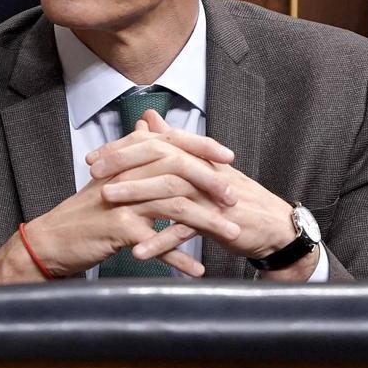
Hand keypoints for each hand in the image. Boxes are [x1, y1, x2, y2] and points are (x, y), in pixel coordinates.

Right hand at [0, 118, 239, 283]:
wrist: (51, 241)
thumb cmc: (85, 213)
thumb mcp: (109, 178)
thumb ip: (133, 153)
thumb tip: (149, 125)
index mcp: (127, 160)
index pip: (170, 144)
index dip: (201, 147)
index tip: (229, 157)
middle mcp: (126, 175)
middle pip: (178, 171)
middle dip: (211, 184)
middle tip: (236, 199)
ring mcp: (122, 201)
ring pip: (174, 205)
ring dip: (207, 221)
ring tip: (232, 234)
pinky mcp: (118, 229)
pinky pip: (158, 243)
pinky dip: (180, 257)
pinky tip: (198, 268)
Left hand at [94, 111, 319, 280]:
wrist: (274, 228)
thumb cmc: (234, 200)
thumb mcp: (201, 170)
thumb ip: (174, 144)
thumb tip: (149, 117)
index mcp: (197, 158)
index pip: (157, 144)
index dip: (124, 149)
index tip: (94, 158)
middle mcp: (203, 170)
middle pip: (160, 158)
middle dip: (124, 164)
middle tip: (94, 173)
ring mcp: (211, 195)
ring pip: (170, 189)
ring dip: (136, 195)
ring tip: (107, 202)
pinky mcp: (218, 221)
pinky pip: (185, 230)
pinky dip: (161, 241)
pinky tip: (137, 250)